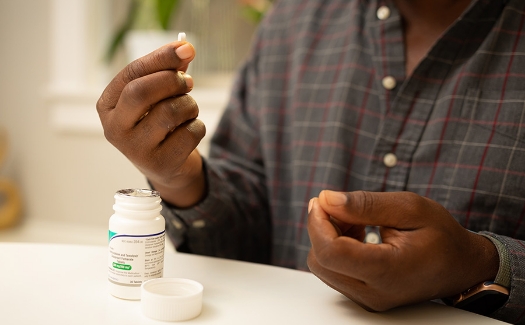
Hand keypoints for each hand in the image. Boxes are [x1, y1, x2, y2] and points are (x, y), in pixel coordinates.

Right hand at [96, 40, 205, 206]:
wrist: (168, 166)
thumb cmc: (159, 122)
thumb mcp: (158, 96)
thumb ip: (167, 70)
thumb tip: (185, 48)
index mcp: (108, 105)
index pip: (132, 73)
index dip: (161, 57)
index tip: (186, 48)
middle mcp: (114, 128)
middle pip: (142, 91)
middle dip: (172, 80)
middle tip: (189, 82)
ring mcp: (135, 150)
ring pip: (170, 112)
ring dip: (189, 105)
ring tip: (188, 110)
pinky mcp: (160, 164)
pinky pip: (189, 133)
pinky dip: (197, 127)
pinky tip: (189, 131)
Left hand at [307, 190, 498, 310]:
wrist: (461, 266)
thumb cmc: (441, 236)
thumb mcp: (409, 208)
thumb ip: (365, 204)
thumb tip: (326, 199)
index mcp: (388, 271)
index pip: (331, 252)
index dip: (318, 222)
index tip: (322, 201)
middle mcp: (375, 294)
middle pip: (320, 260)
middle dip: (322, 228)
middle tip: (343, 207)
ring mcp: (368, 300)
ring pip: (322, 267)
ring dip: (329, 238)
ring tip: (357, 221)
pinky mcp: (363, 298)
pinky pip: (333, 272)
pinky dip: (335, 248)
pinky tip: (357, 234)